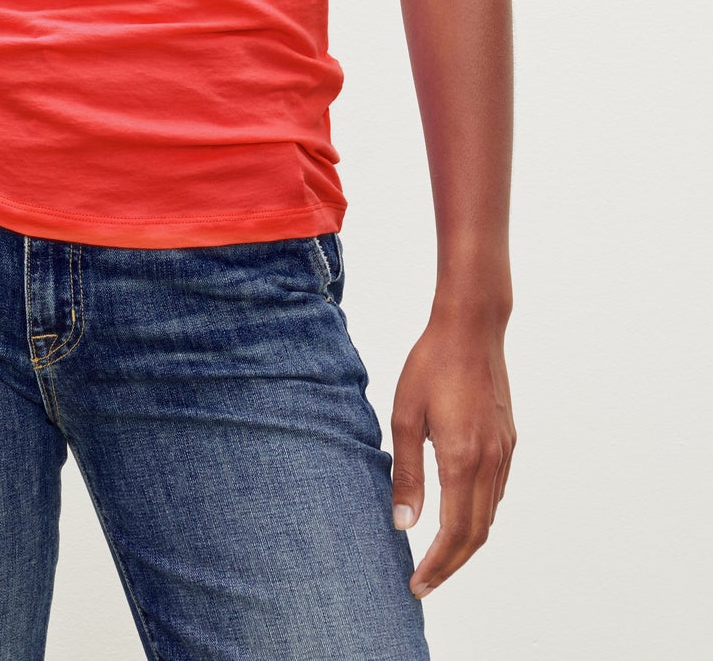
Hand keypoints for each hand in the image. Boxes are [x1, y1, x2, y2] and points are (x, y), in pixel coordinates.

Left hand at [389, 307, 515, 598]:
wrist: (471, 327)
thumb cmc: (431, 364)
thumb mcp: (405, 416)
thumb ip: (408, 474)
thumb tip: (404, 524)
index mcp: (462, 460)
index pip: (454, 533)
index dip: (437, 566)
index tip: (417, 585)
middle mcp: (490, 463)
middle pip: (477, 535)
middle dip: (451, 565)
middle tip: (424, 583)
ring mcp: (504, 453)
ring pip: (490, 516)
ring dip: (466, 543)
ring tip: (437, 556)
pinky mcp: (508, 441)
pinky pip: (497, 492)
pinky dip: (479, 515)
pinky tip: (458, 513)